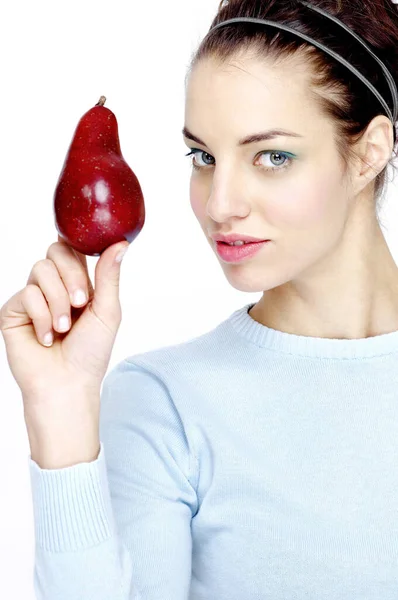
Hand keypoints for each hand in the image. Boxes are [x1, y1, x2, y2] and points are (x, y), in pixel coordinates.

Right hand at [0, 235, 128, 404]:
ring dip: (58, 301)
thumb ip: (109, 275)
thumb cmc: (90, 352)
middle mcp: (54, 286)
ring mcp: (33, 297)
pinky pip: (27, 294)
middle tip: (80, 302)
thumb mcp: (107, 310)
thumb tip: (121, 243)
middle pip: (56, 251)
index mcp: (78, 283)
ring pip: (40, 270)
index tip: (88, 242)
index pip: (74, 248)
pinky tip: (47, 337)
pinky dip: (42, 316)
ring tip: (64, 327)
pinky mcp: (14, 311)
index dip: (77, 241)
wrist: (67, 383)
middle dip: (71, 275)